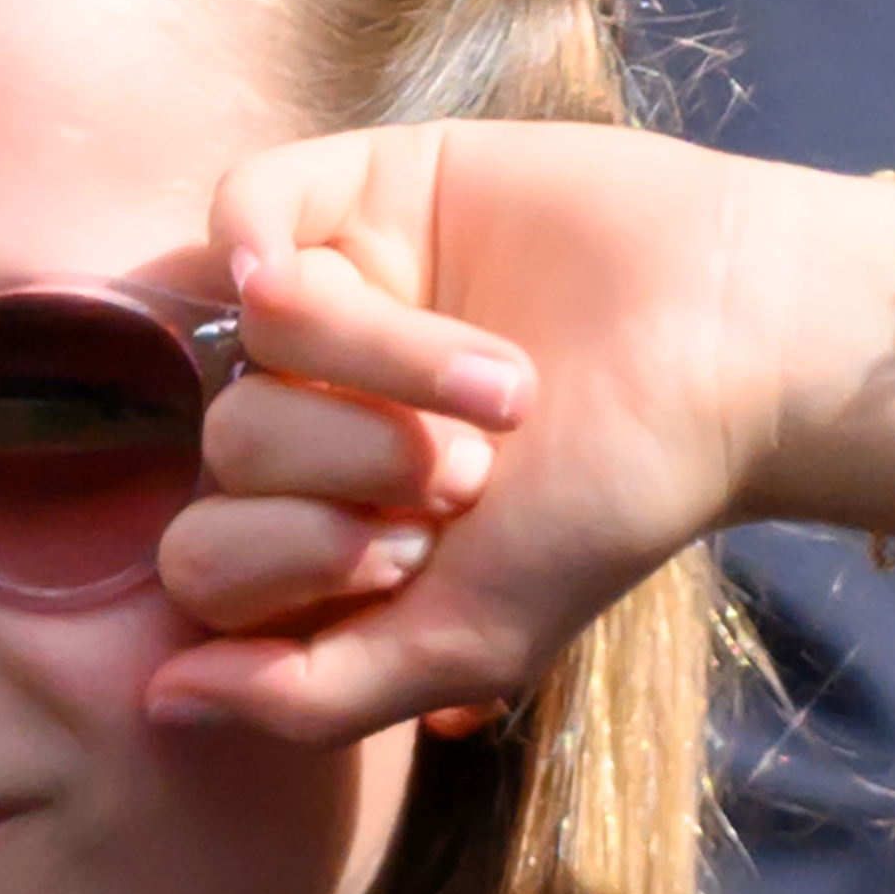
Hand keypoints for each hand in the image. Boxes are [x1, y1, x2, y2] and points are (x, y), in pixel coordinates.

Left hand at [146, 123, 870, 743]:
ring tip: (508, 389)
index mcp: (322, 522)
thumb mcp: (464, 638)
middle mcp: (312, 412)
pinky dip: (278, 256)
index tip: (422, 554)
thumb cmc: (610, 505)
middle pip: (225, 451)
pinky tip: (335, 280)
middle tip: (479, 471)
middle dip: (357, 470)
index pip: (199, 562)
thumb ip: (307, 697)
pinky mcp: (357, 189)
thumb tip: (162, 704)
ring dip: (386, 372)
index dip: (295, 562)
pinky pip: (240, 213)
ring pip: (247, 340)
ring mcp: (328, 295)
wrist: (732, 351)